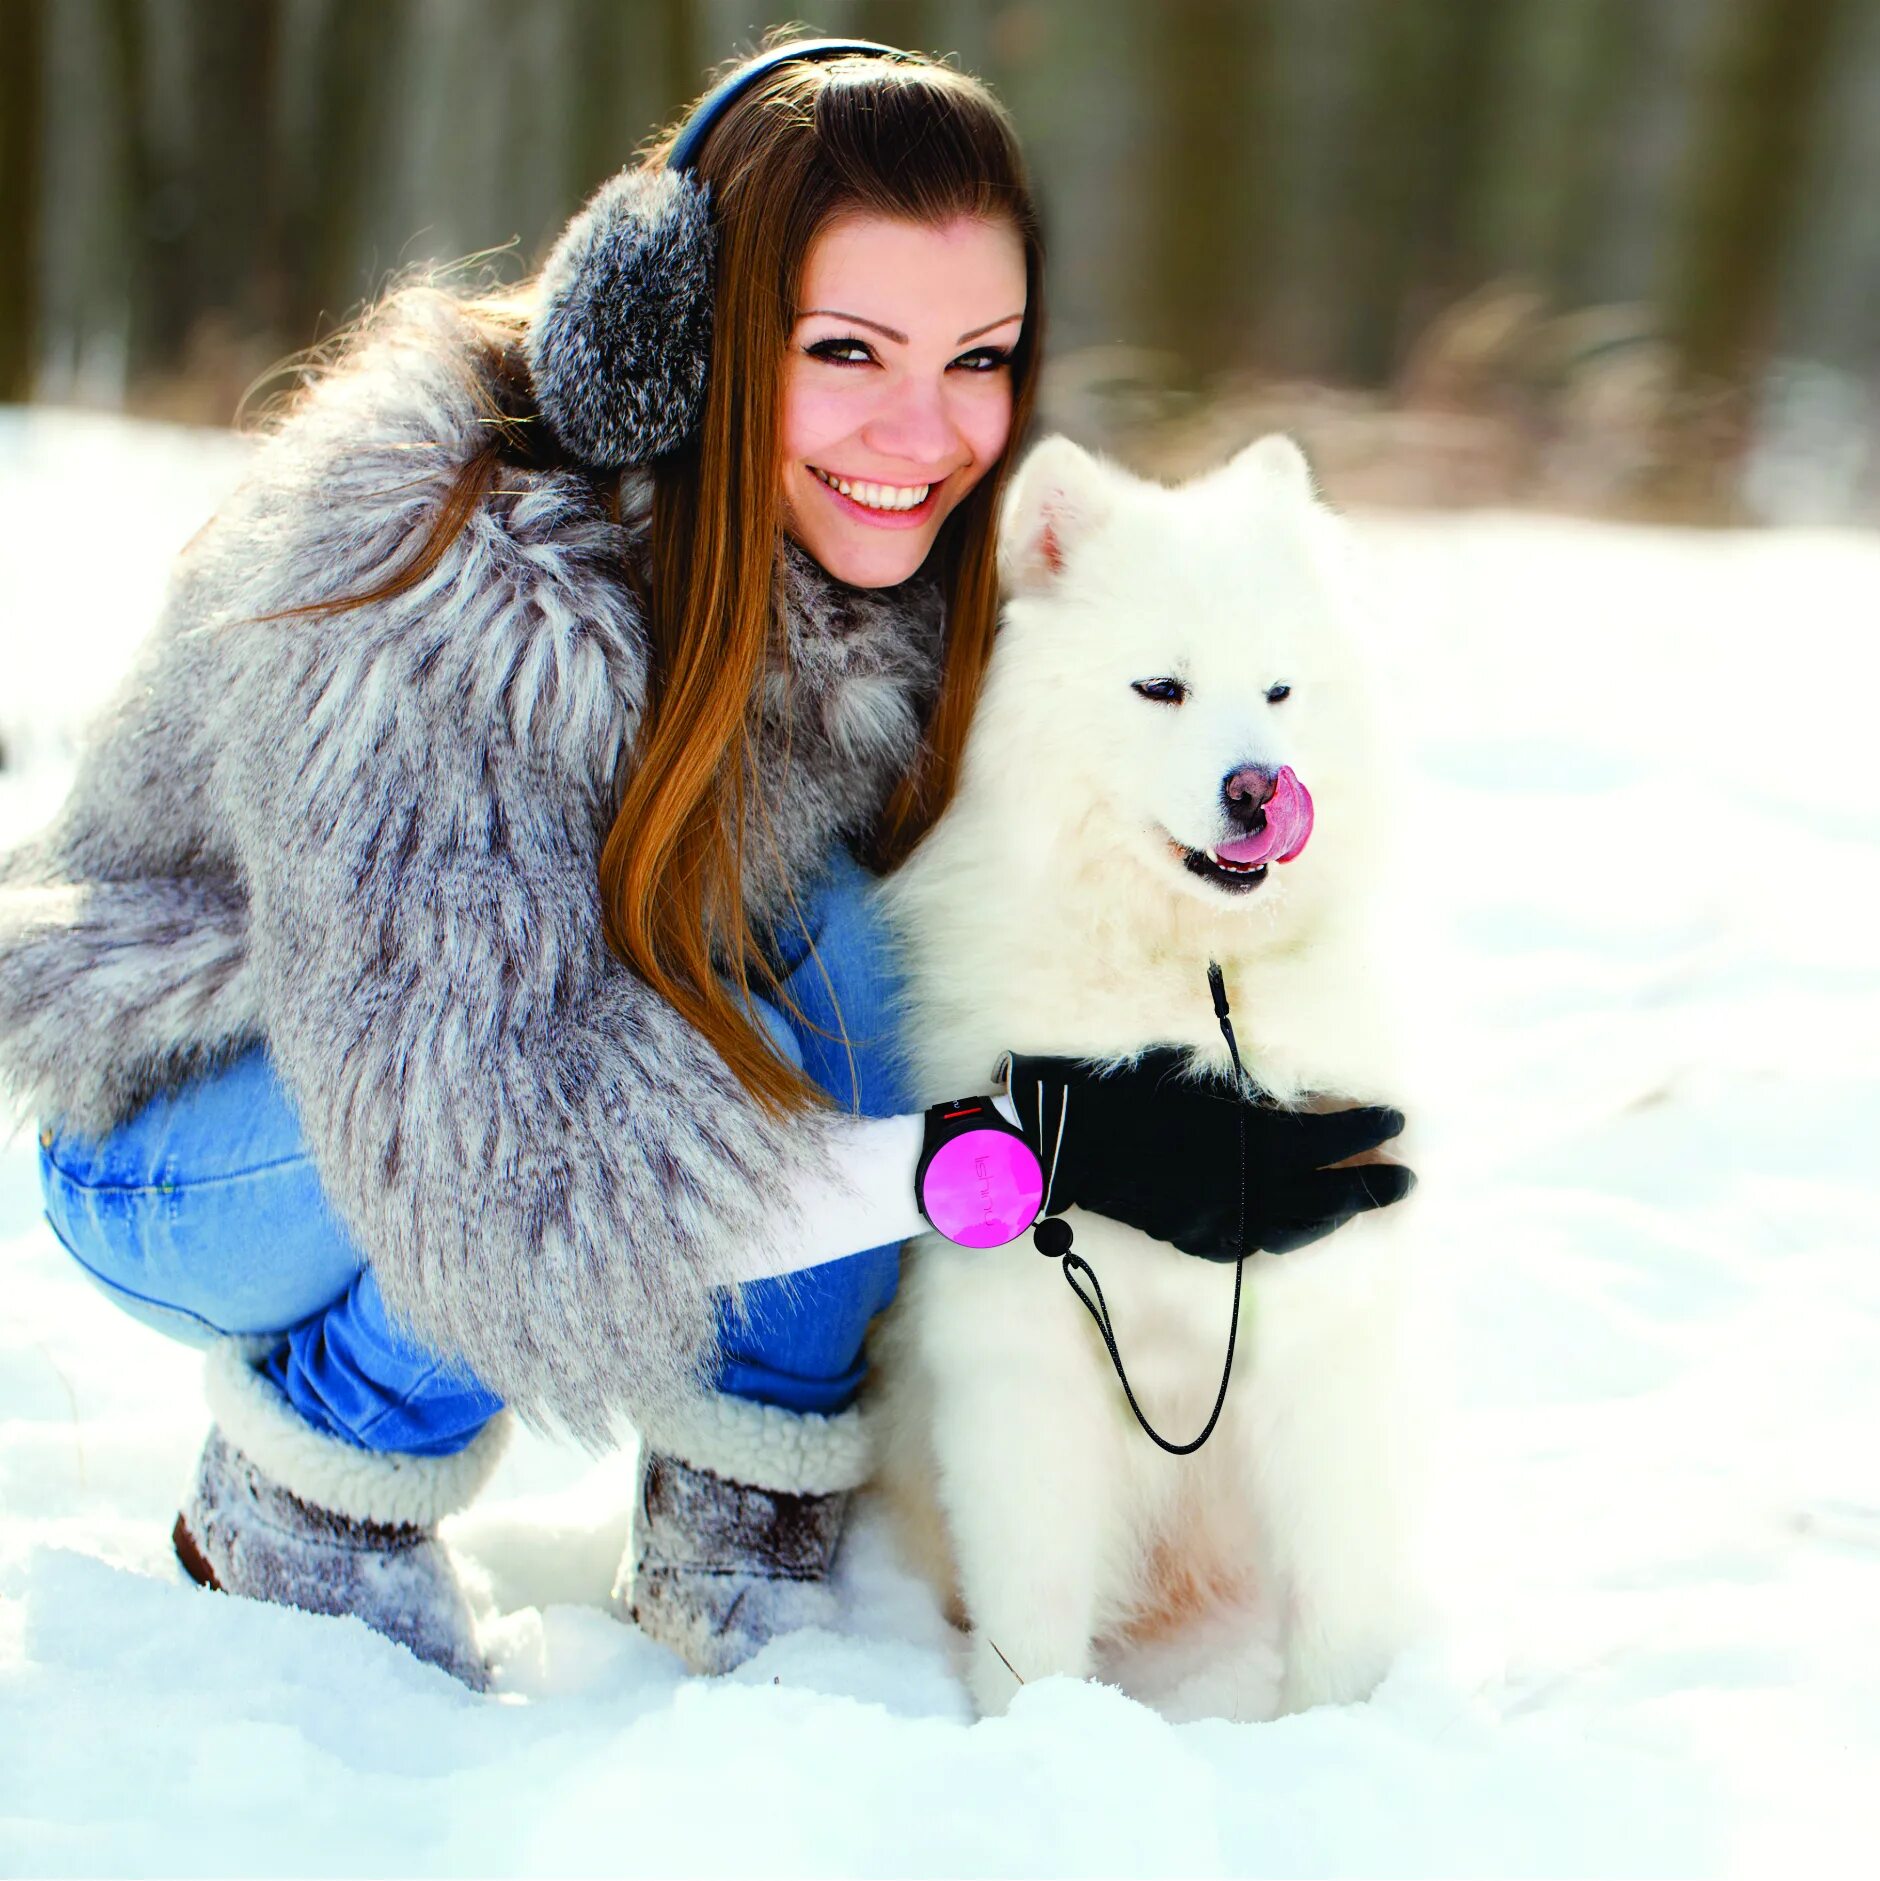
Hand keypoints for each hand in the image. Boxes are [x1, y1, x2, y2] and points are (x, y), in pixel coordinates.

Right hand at [1005, 1047, 1412, 1260]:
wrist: (1055, 1141)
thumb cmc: (1118, 1089)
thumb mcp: (1187, 1070)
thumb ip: (1245, 1088)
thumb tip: (1298, 1096)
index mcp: (1234, 1140)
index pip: (1320, 1141)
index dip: (1363, 1133)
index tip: (1398, 1121)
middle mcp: (1231, 1189)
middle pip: (1320, 1196)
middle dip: (1369, 1187)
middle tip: (1409, 1178)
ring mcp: (1213, 1222)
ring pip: (1295, 1230)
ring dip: (1337, 1217)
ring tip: (1368, 1202)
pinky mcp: (1192, 1239)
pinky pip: (1256, 1246)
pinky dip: (1291, 1236)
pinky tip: (1309, 1226)